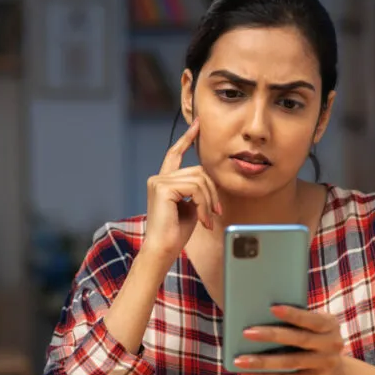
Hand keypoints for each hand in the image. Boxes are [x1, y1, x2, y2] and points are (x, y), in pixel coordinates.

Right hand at [142, 117, 221, 260]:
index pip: (175, 154)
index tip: (198, 124)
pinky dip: (204, 204)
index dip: (187, 139)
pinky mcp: (163, 188)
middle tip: (216, 213)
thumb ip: (197, 190)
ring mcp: (159, 182)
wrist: (163, 250)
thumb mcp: (191, 207)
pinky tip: (202, 220)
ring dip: (209, 201)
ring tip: (208, 219)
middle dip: (212, 192)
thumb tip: (209, 180)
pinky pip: (195, 188)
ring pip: (199, 180)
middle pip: (198, 171)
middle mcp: (159, 179)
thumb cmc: (176, 234)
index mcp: (164, 182)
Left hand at [235, 305, 344, 374]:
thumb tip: (258, 310)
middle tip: (246, 332)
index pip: (312, 319)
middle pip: (299, 340)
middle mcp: (331, 345)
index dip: (293, 314)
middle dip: (272, 335)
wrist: (335, 373)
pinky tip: (245, 372)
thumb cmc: (313, 338)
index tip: (272, 308)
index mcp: (330, 325)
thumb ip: (297, 320)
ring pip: (289, 363)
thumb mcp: (314, 327)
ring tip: (239, 360)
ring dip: (263, 361)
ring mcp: (323, 365)